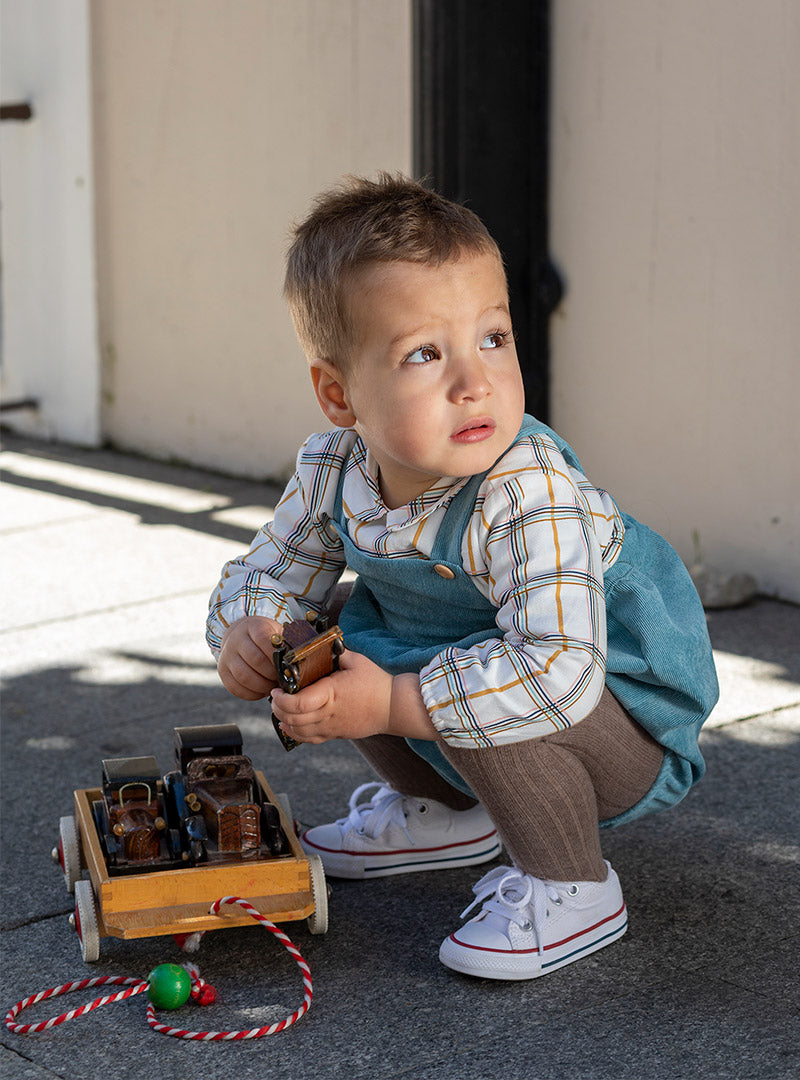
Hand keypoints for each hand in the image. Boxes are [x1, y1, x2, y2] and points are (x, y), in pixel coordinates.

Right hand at [217, 616, 282, 699]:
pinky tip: (262, 690)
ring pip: (244, 676)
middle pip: (255, 660)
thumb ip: (286, 643)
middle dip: (272, 673)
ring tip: (273, 686)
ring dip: (263, 685)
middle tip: (282, 679)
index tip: (286, 665)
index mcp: (252, 626)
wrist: (239, 636)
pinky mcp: (223, 672)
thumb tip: (297, 662)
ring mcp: (226, 656)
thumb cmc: (265, 637)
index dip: (276, 656)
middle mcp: (235, 640)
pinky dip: (252, 693)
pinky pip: (236, 688)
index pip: (263, 640)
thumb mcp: (275, 632)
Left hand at [270, 653, 437, 744]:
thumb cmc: (376, 682)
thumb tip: (317, 643)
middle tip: (275, 697)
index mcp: (331, 694)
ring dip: (284, 721)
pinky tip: (288, 725)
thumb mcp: (355, 660)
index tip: (277, 689)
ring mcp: (331, 727)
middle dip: (278, 709)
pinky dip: (295, 734)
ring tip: (280, 708)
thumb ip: (334, 652)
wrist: (394, 707)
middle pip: (292, 720)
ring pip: (298, 732)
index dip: (281, 700)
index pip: (298, 704)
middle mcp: (329, 713)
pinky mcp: (335, 734)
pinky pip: (309, 739)